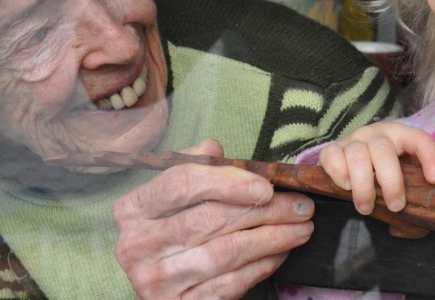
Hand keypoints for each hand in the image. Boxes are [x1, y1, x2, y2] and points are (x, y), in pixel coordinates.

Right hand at [113, 139, 314, 298]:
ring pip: (225, 252)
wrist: (159, 284)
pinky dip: (262, 266)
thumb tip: (214, 150)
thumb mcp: (173, 197)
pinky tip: (280, 252)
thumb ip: (194, 168)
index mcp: (134, 209)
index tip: (266, 186)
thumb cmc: (171, 231)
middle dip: (264, 211)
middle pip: (209, 219)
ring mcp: (157, 279)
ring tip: (301, 228)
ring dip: (272, 239)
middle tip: (301, 206)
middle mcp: (138, 245)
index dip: (227, 182)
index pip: (181, 184)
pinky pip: (230, 283)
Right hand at [318, 121, 434, 215]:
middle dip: (391, 181)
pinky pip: (332, 158)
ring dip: (363, 185)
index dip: (431, 157)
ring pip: (358, 156)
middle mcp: (376, 133)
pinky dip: (338, 174)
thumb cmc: (388, 163)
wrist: (351, 157)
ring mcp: (352, 140)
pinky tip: (345, 188)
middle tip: (397, 206)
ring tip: (367, 207)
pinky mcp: (332, 150)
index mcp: (401, 134)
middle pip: (384, 152)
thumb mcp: (412, 163)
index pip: (419, 139)